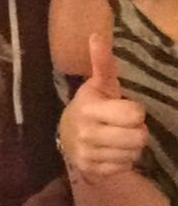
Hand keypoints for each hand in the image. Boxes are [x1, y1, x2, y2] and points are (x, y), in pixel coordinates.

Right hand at [59, 34, 147, 182]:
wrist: (66, 135)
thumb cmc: (90, 106)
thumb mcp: (98, 84)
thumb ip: (102, 62)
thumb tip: (96, 35)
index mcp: (90, 109)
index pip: (134, 114)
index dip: (135, 111)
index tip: (124, 109)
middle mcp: (87, 133)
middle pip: (138, 137)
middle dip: (138, 131)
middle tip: (126, 126)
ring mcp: (88, 154)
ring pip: (133, 154)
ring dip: (131, 146)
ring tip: (119, 138)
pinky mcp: (91, 170)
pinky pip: (124, 167)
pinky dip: (123, 160)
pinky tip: (112, 151)